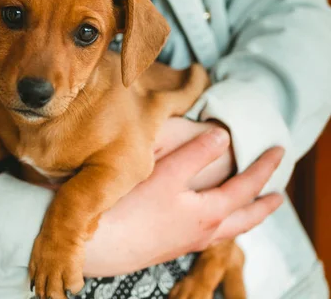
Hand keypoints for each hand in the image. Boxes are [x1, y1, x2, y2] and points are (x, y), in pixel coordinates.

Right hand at [83, 126, 283, 276]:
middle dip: (264, 205)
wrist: (102, 247)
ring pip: (228, 231)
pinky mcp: (171, 246)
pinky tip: (209, 223)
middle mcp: (204, 232)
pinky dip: (222, 227)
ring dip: (245, 219)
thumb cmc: (131, 209)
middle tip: (279, 196)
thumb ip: (196, 154)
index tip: (279, 152)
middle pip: (245, 219)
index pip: (246, 187)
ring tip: (249, 211)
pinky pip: (210, 237)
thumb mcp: (166, 175)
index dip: (264, 168)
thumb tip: (223, 136)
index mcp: (208, 213)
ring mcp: (187, 242)